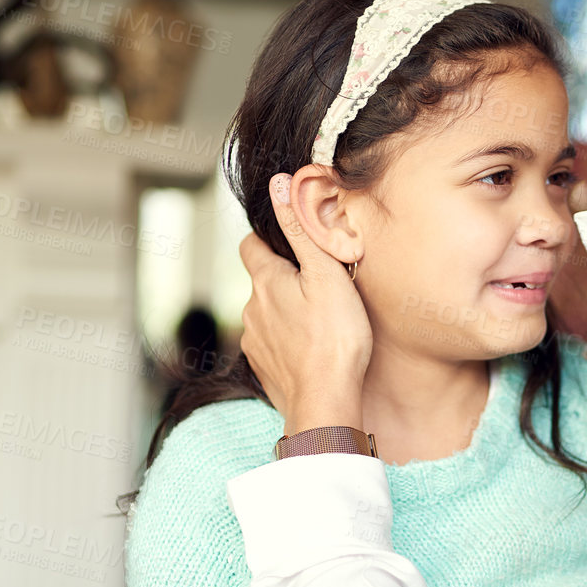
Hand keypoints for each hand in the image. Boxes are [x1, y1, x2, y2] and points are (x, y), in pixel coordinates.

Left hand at [238, 174, 372, 435]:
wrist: (326, 402)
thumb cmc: (335, 338)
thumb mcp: (325, 274)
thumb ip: (301, 230)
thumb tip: (279, 185)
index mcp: (265, 281)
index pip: (251, 245)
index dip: (268, 238)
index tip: (290, 241)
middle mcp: (251, 309)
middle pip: (262, 282)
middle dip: (285, 279)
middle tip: (321, 285)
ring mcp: (254, 342)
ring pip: (267, 315)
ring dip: (287, 313)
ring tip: (322, 322)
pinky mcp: (263, 369)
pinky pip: (273, 345)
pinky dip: (289, 342)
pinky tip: (313, 350)